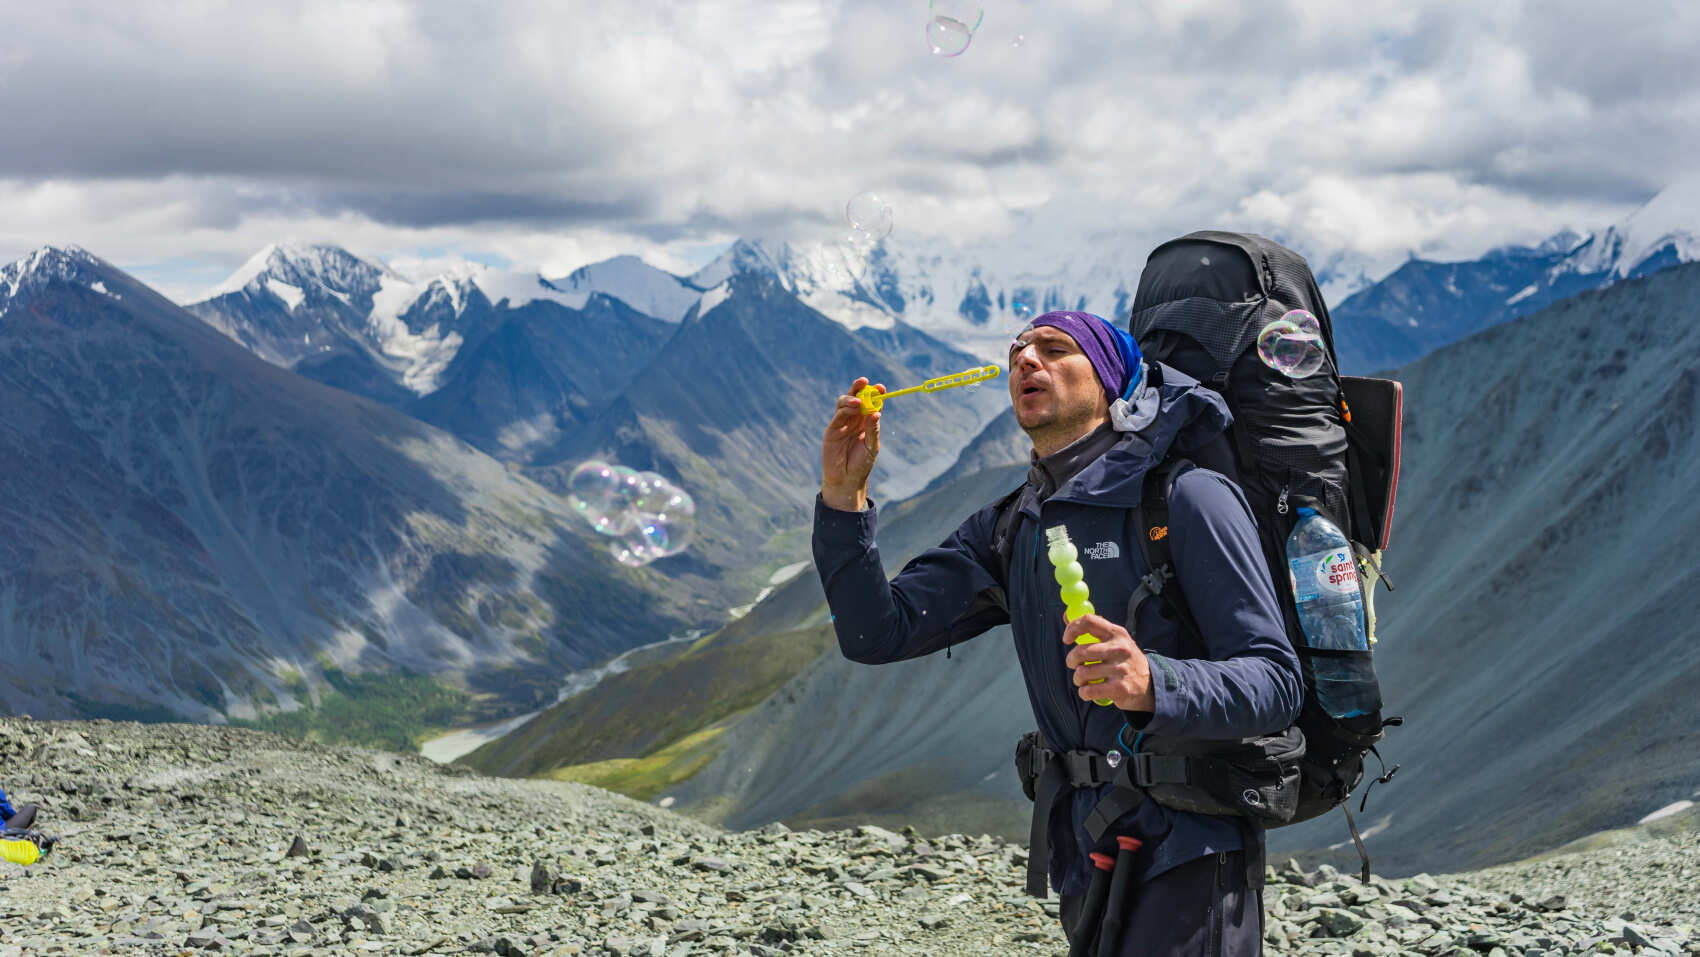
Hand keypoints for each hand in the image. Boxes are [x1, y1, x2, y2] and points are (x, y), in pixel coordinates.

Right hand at [820, 377, 882, 510]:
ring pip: (845, 402)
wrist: (846, 479)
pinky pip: (838, 414)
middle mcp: (854, 420)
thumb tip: (876, 413)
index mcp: (866, 422)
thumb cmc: (861, 464)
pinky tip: (853, 407)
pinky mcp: (832, 429)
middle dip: (860, 388)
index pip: (871, 404)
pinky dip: (845, 408)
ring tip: (859, 402)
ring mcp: (842, 423)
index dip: (875, 394)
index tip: (881, 388)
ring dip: (852, 398)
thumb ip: (873, 430)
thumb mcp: (871, 446)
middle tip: (865, 381)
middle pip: (856, 398)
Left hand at [1063, 614, 1154, 710]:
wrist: (1149, 684)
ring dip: (1078, 679)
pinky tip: (1089, 691)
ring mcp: (1120, 669)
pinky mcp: (1119, 688)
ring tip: (1084, 680)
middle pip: (1080, 651)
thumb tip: (1066, 616)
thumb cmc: (1124, 660)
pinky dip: (1084, 693)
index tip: (1066, 639)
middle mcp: (1119, 649)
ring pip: (1082, 673)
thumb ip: (1091, 629)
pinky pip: (1089, 690)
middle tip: (1074, 664)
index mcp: (1116, 633)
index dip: (1072, 628)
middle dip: (1071, 660)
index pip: (1089, 621)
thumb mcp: (1114, 640)